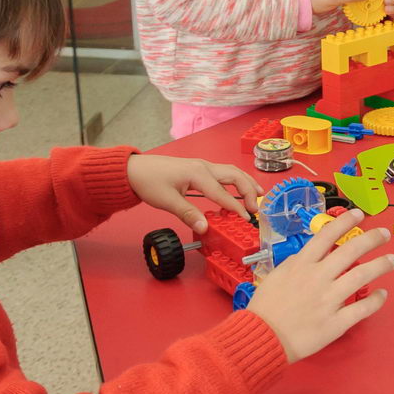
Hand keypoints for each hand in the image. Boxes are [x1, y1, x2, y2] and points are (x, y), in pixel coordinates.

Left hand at [126, 154, 259, 232]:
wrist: (134, 169)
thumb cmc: (148, 181)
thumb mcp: (166, 201)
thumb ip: (188, 214)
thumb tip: (205, 228)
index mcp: (197, 173)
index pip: (222, 193)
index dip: (236, 208)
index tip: (247, 219)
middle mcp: (204, 166)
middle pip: (235, 176)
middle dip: (249, 191)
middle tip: (257, 208)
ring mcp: (202, 166)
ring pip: (231, 172)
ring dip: (246, 183)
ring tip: (259, 195)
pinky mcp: (199, 168)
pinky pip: (224, 173)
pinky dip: (236, 181)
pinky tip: (239, 189)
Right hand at [249, 212, 393, 361]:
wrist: (261, 339)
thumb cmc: (265, 308)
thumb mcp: (275, 275)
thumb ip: (295, 263)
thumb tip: (311, 254)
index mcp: (302, 265)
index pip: (327, 235)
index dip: (345, 221)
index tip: (359, 214)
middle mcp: (318, 278)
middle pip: (351, 250)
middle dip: (372, 239)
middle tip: (385, 234)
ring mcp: (329, 300)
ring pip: (362, 275)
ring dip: (381, 265)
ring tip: (393, 260)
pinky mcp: (336, 322)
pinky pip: (363, 308)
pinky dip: (377, 300)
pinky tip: (383, 293)